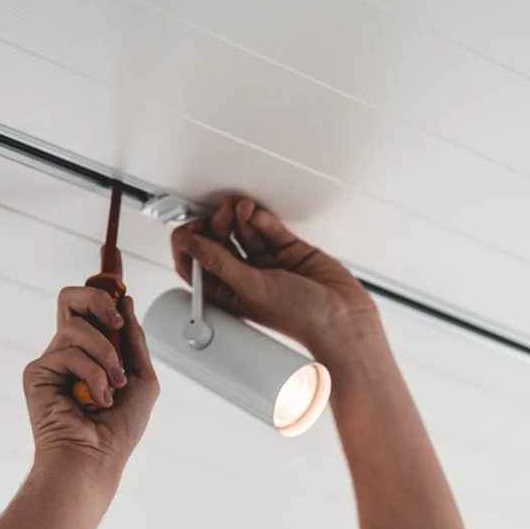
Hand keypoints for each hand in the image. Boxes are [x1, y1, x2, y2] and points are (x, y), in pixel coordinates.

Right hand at [23, 284, 158, 474]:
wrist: (95, 459)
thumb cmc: (118, 430)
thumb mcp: (141, 378)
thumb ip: (134, 339)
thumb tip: (125, 299)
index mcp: (93, 351)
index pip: (93, 305)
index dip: (101, 279)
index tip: (111, 252)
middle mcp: (69, 351)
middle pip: (72, 296)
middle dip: (99, 302)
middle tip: (117, 326)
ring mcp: (51, 359)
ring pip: (76, 324)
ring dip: (105, 354)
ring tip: (112, 385)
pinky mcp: (36, 371)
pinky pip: (68, 349)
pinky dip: (92, 374)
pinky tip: (95, 399)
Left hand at [171, 197, 377, 359]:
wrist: (341, 316)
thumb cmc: (301, 319)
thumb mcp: (250, 288)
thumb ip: (220, 262)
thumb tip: (191, 245)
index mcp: (229, 295)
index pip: (197, 267)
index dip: (189, 245)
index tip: (188, 229)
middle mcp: (245, 278)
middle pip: (219, 243)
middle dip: (218, 224)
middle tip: (223, 213)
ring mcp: (267, 263)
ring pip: (243, 231)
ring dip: (239, 217)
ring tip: (242, 209)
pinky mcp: (288, 249)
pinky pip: (268, 228)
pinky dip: (262, 220)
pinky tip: (259, 217)